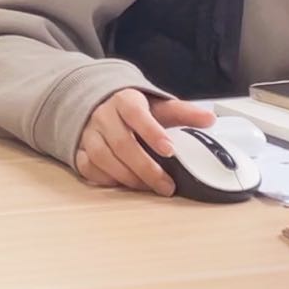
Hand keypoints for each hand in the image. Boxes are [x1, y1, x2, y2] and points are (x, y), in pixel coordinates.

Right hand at [73, 89, 215, 195]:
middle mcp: (103, 115)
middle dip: (146, 168)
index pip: (136, 114)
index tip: (170, 149)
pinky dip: (105, 178)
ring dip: (127, 177)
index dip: (152, 132)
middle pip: (122, 143)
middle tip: (167, 185)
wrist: (98, 104)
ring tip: (148, 187)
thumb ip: (183, 113)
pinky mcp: (79, 148)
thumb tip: (210, 119)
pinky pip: (87, 167)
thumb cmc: (134, 110)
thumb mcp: (158, 106)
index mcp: (124, 100)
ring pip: (102, 156)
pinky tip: (123, 183)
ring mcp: (88, 132)